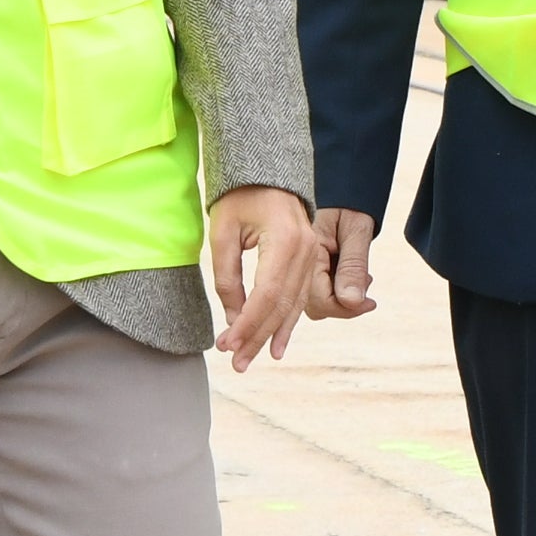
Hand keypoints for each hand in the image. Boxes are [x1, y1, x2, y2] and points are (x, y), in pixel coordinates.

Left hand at [208, 184, 314, 368]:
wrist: (267, 173)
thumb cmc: (240, 196)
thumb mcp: (223, 232)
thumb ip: (227, 277)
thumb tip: (233, 318)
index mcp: (285, 240)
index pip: (266, 294)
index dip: (247, 324)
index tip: (227, 345)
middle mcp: (306, 250)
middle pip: (282, 305)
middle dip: (257, 337)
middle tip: (236, 362)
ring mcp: (311, 256)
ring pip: (293, 306)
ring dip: (270, 335)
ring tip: (250, 359)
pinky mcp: (309, 260)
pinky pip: (299, 298)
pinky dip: (286, 323)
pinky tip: (275, 345)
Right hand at [305, 205, 381, 319]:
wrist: (344, 187)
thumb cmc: (351, 203)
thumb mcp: (356, 231)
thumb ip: (353, 266)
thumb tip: (351, 302)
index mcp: (305, 253)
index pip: (319, 300)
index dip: (345, 308)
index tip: (370, 302)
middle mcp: (299, 264)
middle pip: (315, 306)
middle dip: (343, 304)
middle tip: (366, 283)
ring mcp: (303, 267)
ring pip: (318, 302)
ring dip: (342, 298)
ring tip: (362, 277)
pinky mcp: (310, 268)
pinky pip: (320, 291)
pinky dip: (339, 290)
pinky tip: (354, 274)